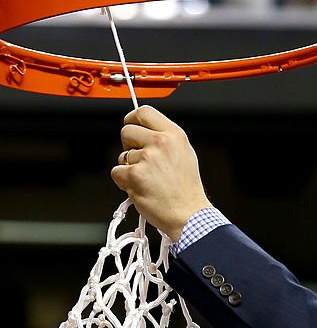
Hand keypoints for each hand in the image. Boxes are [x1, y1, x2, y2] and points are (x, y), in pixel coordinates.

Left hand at [111, 106, 210, 240]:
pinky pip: (117, 172)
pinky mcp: (134, 175)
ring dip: (130, 169)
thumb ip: (165, 139)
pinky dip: (124, 182)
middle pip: (127, 131)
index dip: (133, 119)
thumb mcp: (185, 155)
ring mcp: (146, 158)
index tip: (131, 126)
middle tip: (141, 162)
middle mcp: (160, 143)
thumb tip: (146, 132)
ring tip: (148, 181)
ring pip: (122, 156)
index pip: (144, 112)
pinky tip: (141, 188)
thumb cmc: (187, 191)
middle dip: (129, 146)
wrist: (188, 215)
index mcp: (174, 135)